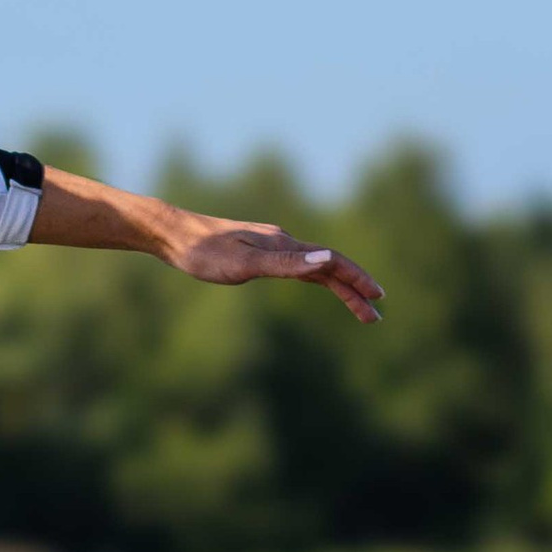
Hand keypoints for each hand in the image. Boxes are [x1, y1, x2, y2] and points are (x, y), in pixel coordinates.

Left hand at [168, 211, 383, 325]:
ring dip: (338, 286)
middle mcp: (284, 243)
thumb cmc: (204, 253)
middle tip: (374, 315)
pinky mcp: (258, 252)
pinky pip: (297, 267)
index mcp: (285, 245)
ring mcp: (272, 247)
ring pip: (315, 268)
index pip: (332, 263)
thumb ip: (286, 264)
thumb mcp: (244, 264)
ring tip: (356, 305)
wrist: (175, 235)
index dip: (356, 280)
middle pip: (329, 267)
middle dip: (354, 291)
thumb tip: (327, 261)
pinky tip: (318, 282)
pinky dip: (316, 278)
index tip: (377, 298)